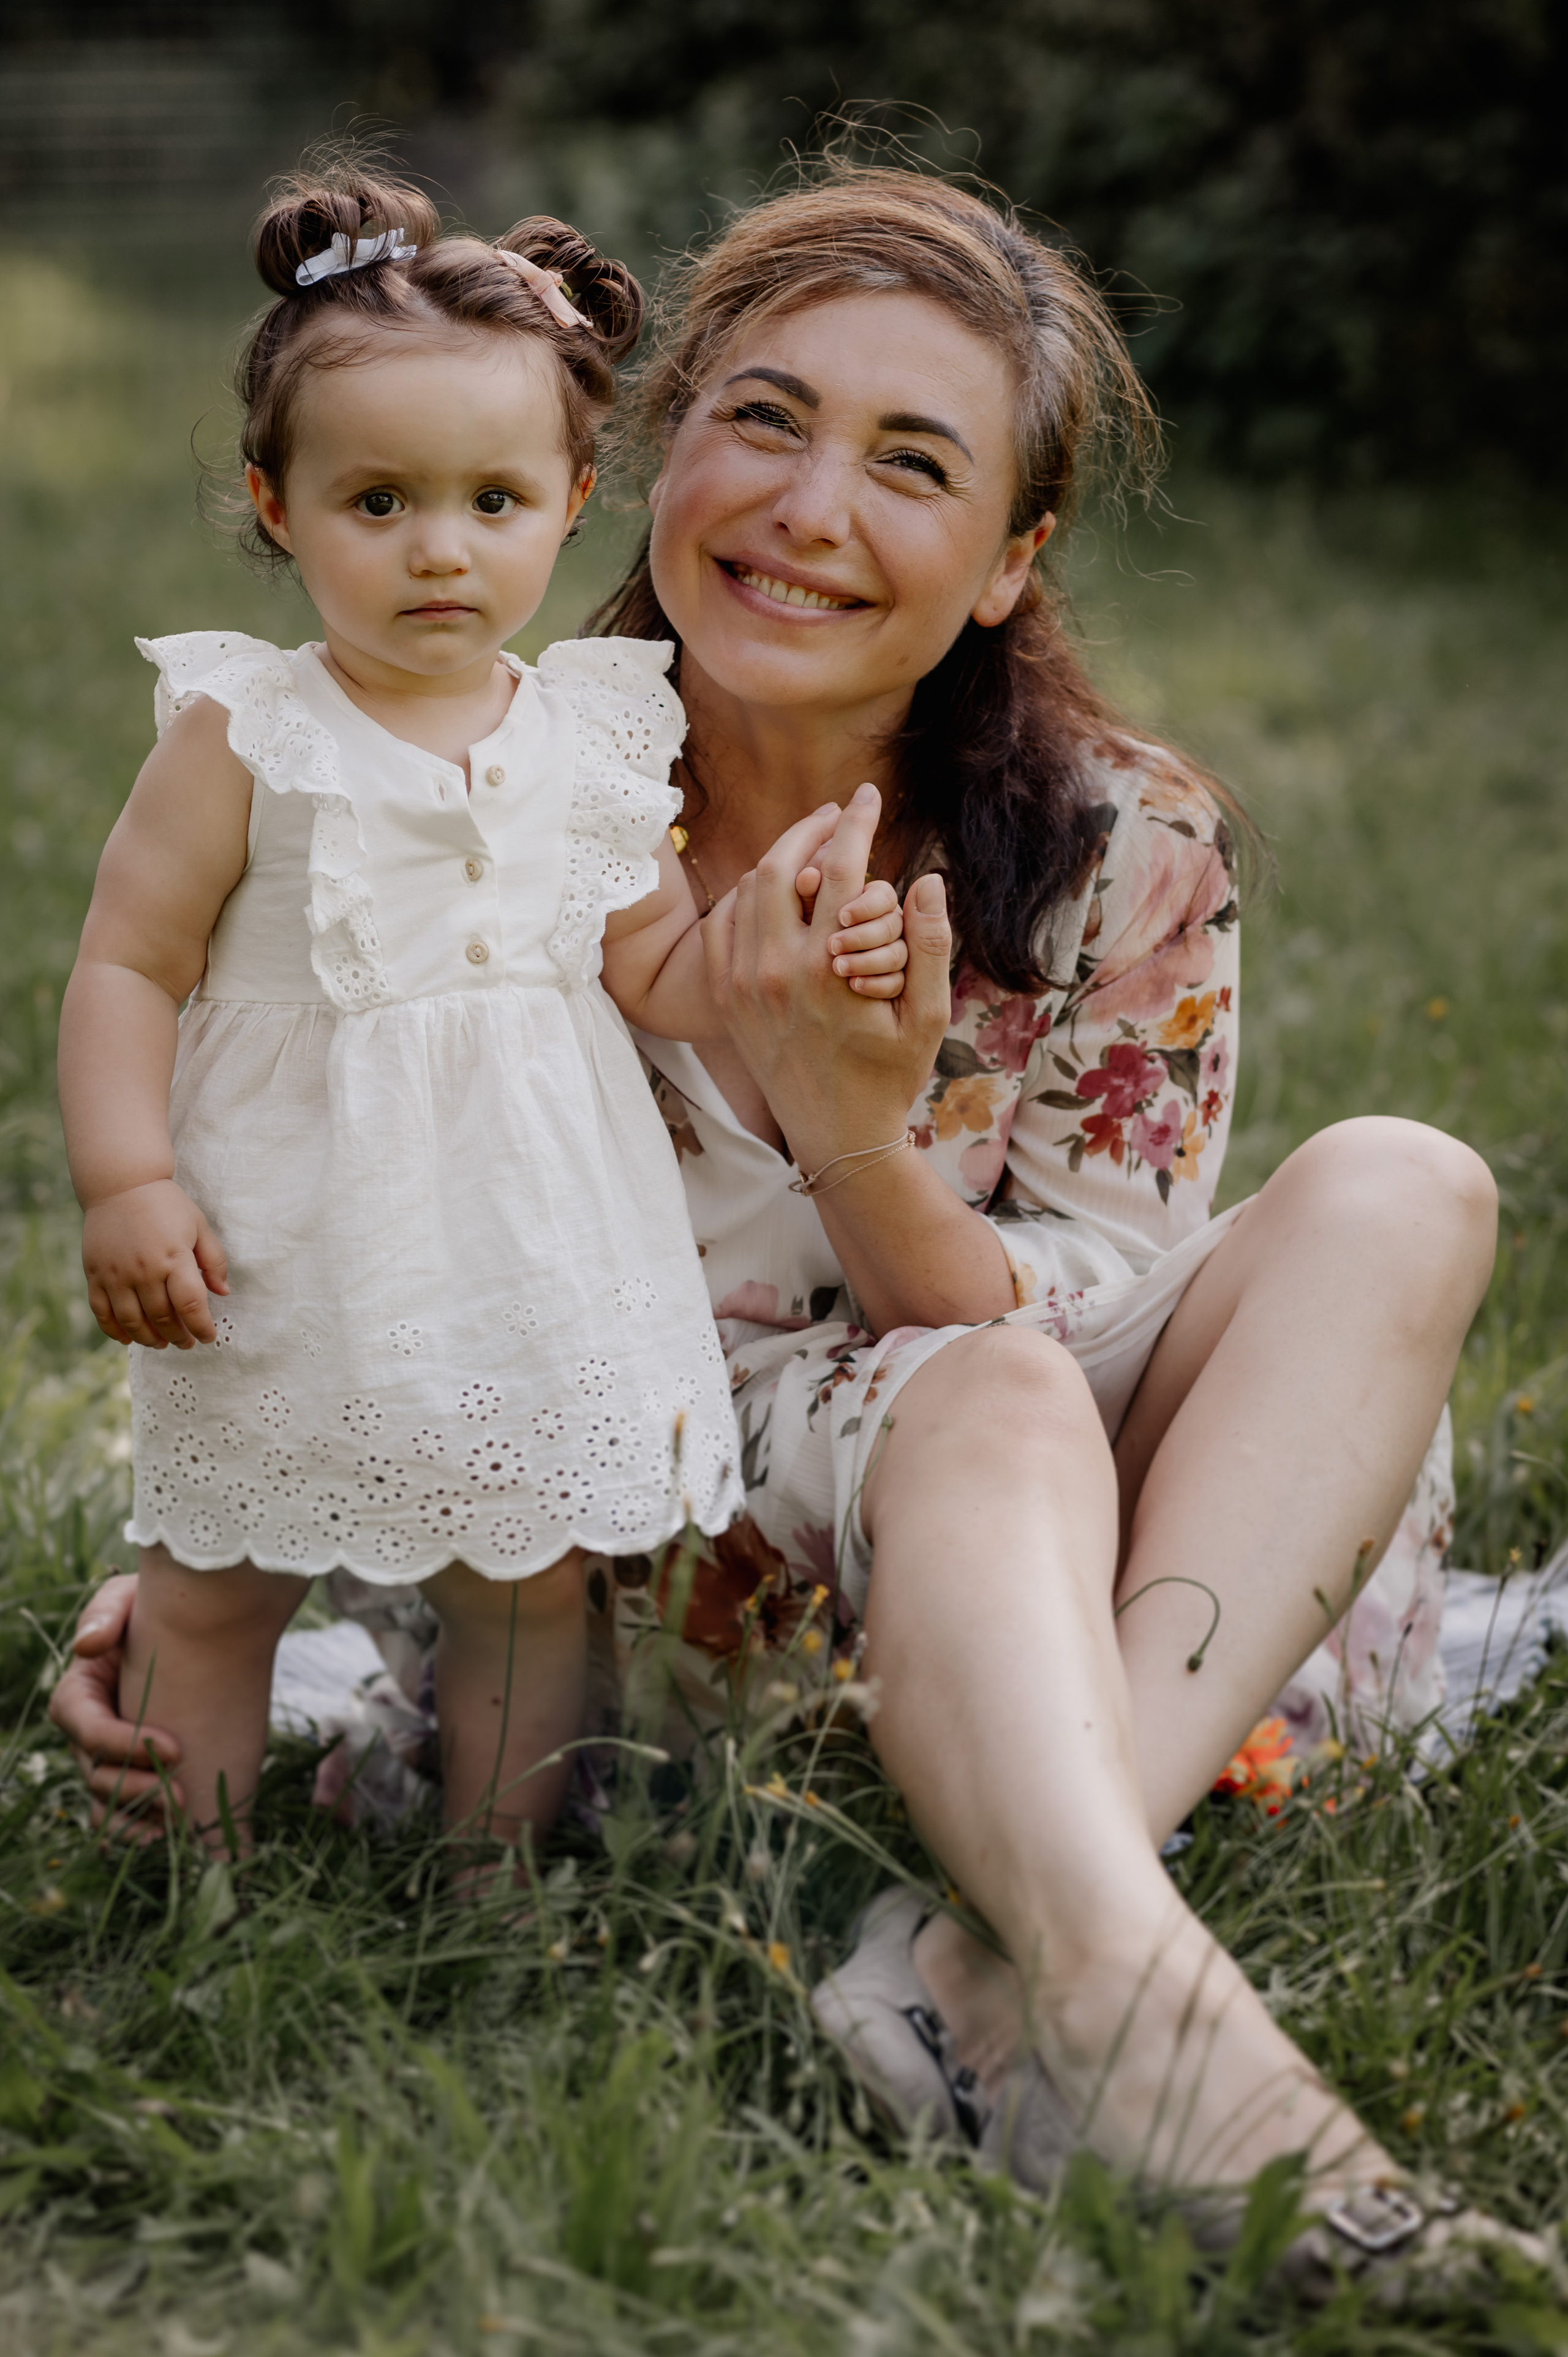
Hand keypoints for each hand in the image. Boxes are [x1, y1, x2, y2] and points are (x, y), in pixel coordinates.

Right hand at [46, 1572, 183, 1837]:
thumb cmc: (158, 1611)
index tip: (175, 1747)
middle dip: (137, 1788)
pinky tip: (174, 1837)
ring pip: (106, 1806)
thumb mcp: (131, 1597)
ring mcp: (111, 1762)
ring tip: (177, 1823)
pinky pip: (128, 1818)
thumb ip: (108, 1611)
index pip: (84, 1727)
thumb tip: (89, 1644)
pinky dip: (145, 1831)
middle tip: (182, 1795)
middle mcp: (89, 1735)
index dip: (121, 1743)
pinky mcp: (140, 1777)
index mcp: (80, 1694)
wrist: (199, 1631)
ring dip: (138, 1819)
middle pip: (96, 1774)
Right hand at [82, 1178, 228, 1348]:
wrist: (120, 1184)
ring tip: (161, 1344)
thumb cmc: (166, 1205)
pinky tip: (128, 1339)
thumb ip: (214, 1260)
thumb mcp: (199, 1226)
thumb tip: (223, 1293)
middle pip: (163, 1318)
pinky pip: (102, 1312)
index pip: (191, 1305)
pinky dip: (114, 1331)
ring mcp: (116, 1274)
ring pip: (133, 1321)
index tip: (208, 1337)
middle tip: (186, 1343)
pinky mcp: (94, 1274)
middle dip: (178, 1337)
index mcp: (174, 1258)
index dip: (201, 1327)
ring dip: (149, 1340)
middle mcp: (144, 1270)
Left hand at [706, 783, 950, 1164]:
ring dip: (779, 858)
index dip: (857, 822)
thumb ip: (932, 945)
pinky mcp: (726, 997)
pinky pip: (722, 925)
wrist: (835, 1133)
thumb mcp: (928, 1017)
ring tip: (810, 846)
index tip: (868, 795)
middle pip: (782, 865)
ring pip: (748, 891)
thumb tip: (929, 879)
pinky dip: (745, 896)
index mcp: (828, 969)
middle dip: (811, 828)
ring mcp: (743, 983)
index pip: (841, 869)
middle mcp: (776, 970)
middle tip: (835, 812)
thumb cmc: (890, 1076)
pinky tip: (772, 890)